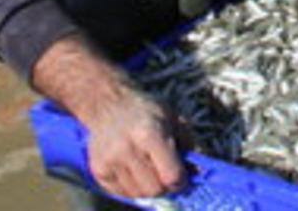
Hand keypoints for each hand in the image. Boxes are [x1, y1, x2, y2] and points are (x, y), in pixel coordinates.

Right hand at [85, 82, 186, 198]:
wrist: (110, 104)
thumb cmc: (148, 110)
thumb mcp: (174, 119)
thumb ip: (189, 145)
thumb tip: (200, 172)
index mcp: (150, 134)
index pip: (171, 175)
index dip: (181, 180)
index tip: (184, 177)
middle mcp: (127, 149)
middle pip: (154, 188)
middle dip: (166, 186)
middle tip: (168, 175)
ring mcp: (109, 161)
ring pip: (138, 193)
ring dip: (149, 187)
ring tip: (151, 169)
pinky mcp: (97, 170)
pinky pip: (121, 192)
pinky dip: (133, 187)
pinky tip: (136, 171)